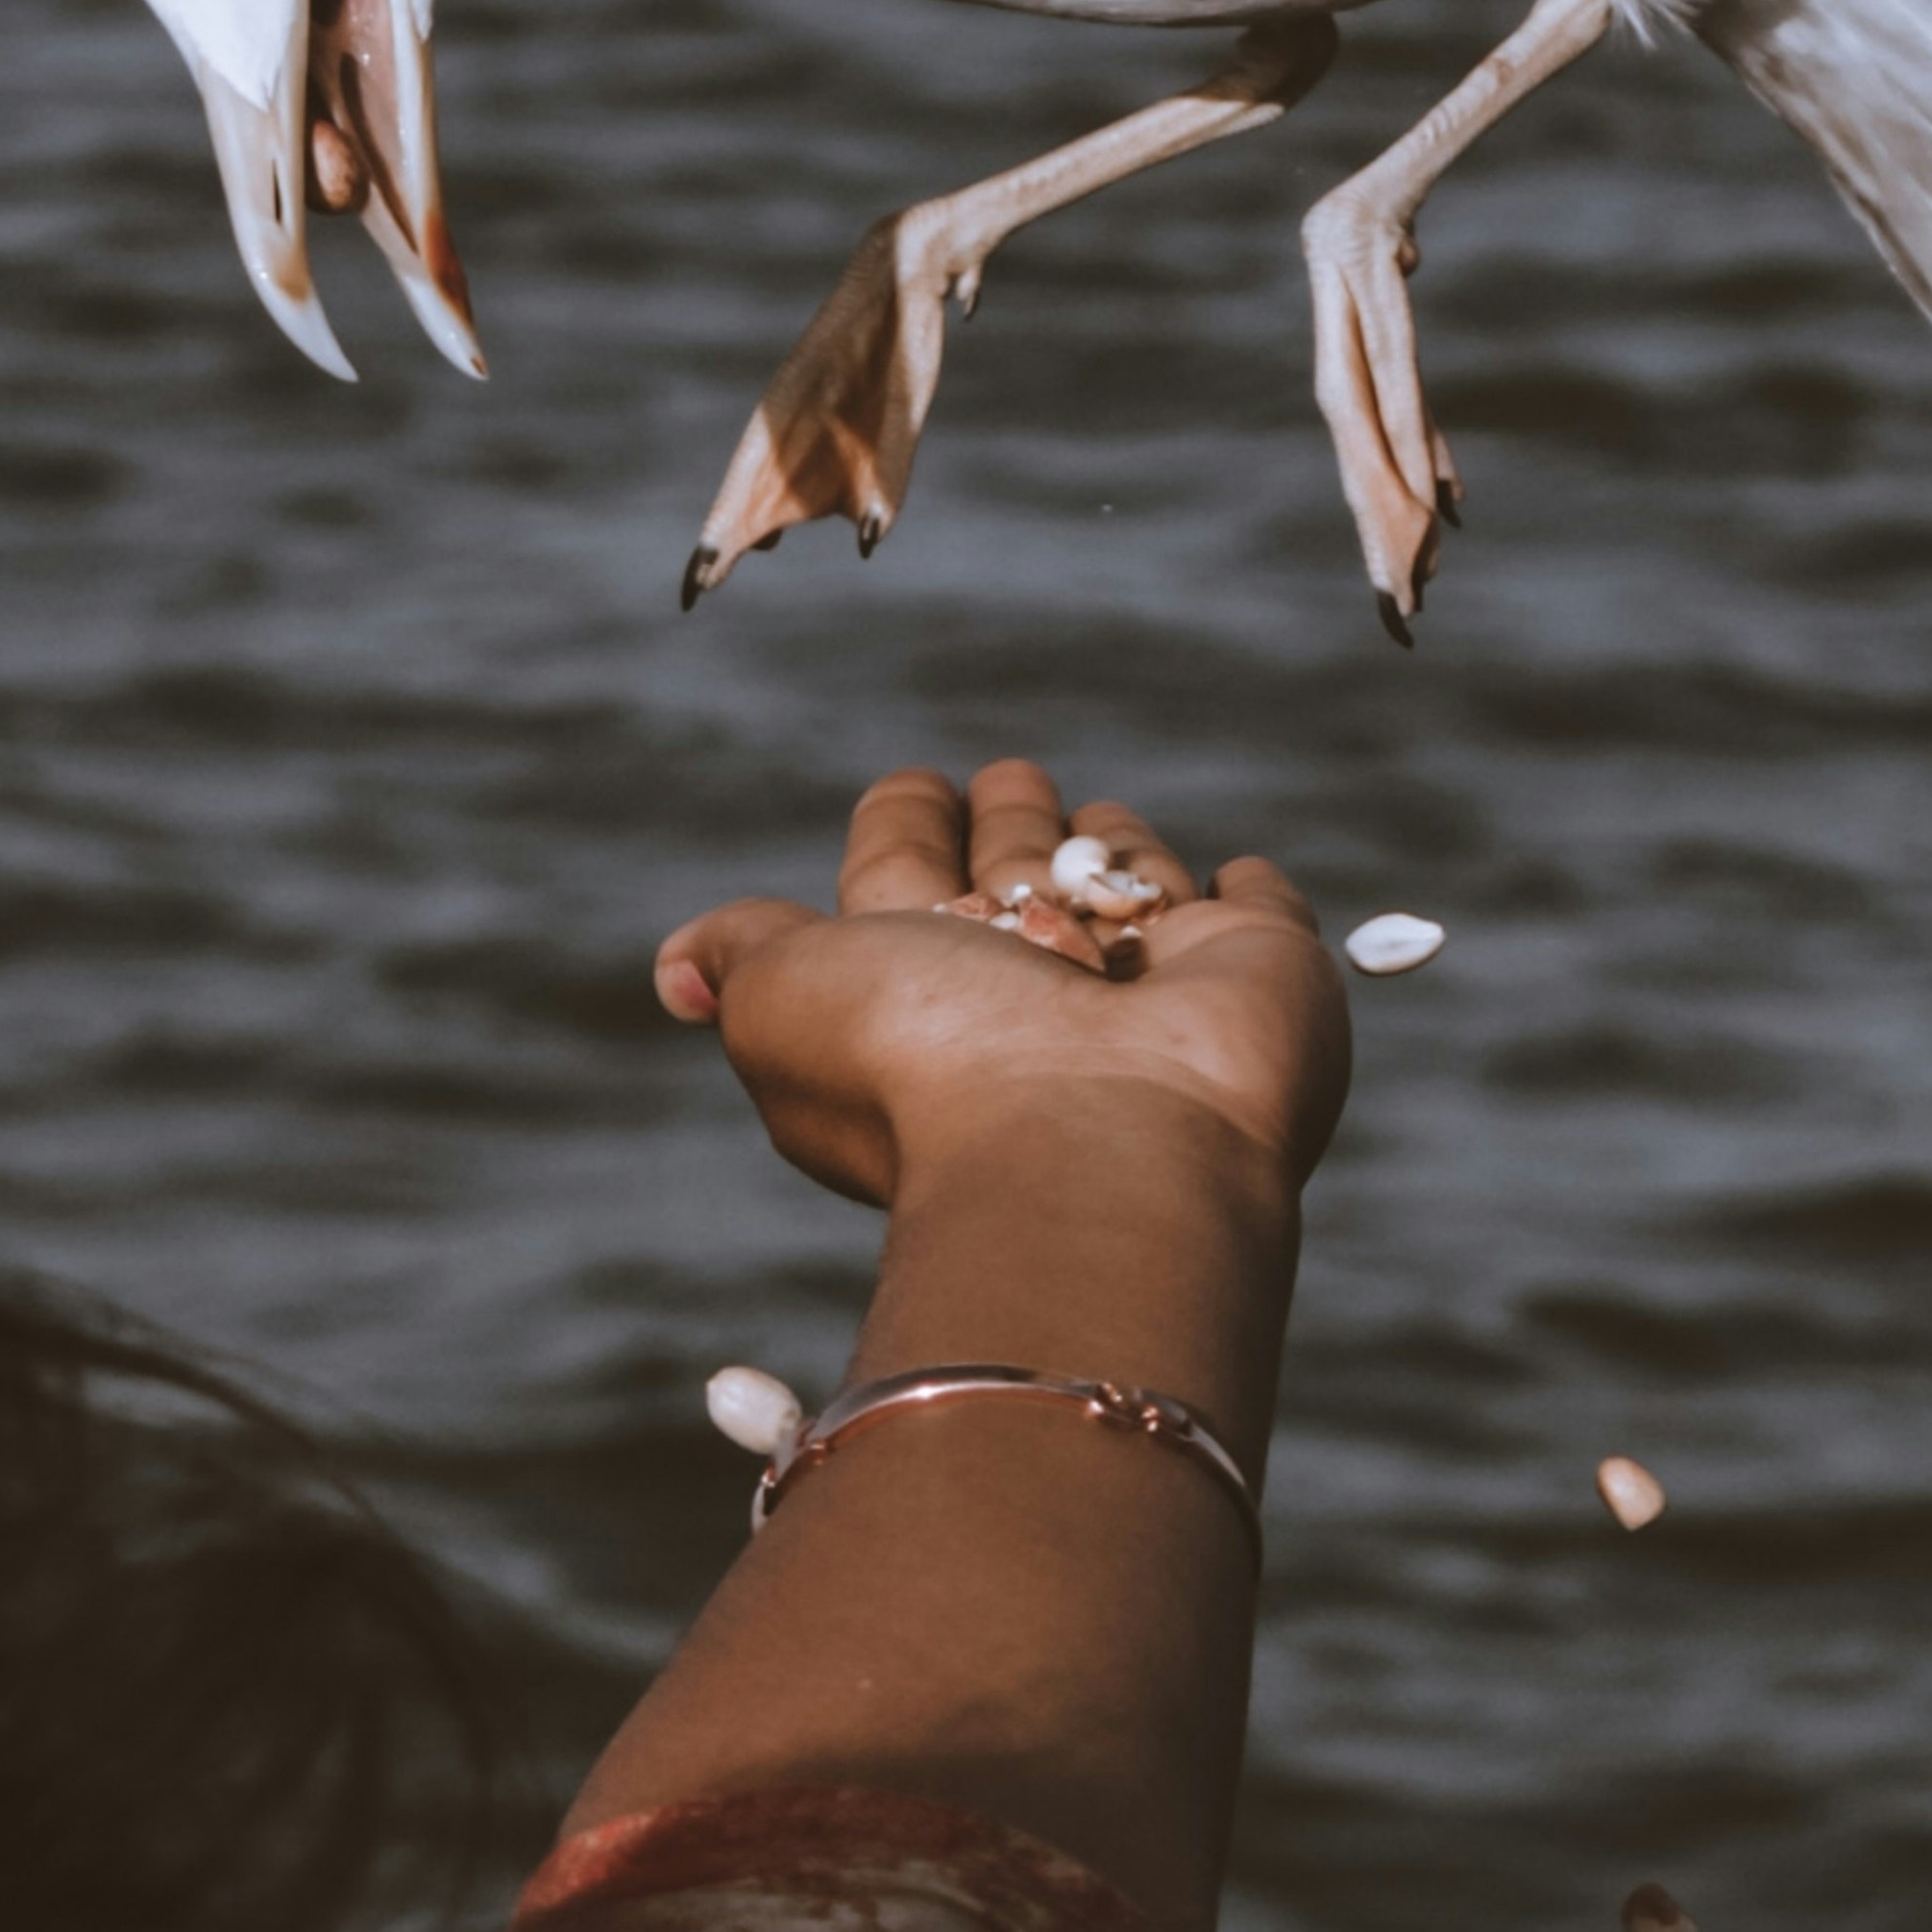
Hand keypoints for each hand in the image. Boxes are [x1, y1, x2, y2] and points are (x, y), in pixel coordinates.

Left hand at [653, 756, 1349, 1215]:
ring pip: (1129, 875)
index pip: (905, 871)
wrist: (1102, 1153)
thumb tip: (674, 972)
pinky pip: (1255, 910)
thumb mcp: (786, 1000)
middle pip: (1017, 867)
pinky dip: (1245, 894)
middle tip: (1008, 779)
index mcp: (918, 979)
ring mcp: (1151, 982)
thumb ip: (742, 956)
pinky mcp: (1257, 970)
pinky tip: (1230, 883)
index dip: (902, 822)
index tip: (911, 788)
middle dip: (1008, 817)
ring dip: (1113, 843)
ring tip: (1094, 840)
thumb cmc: (931, 1070)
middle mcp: (1034, 985)